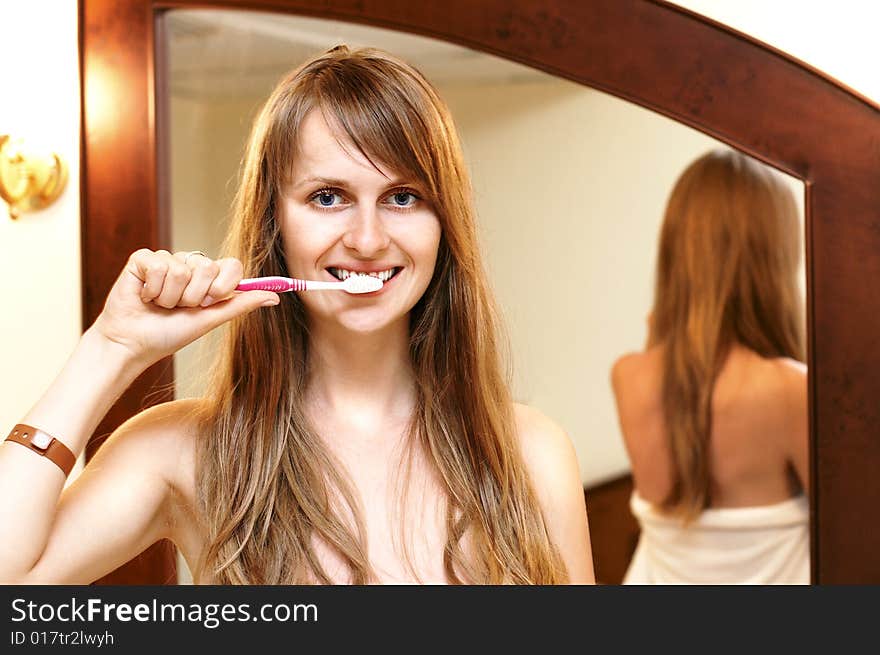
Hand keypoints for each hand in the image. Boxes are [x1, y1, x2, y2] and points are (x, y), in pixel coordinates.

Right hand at [91, 249, 278, 365]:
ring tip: (160, 305)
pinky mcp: (142, 259)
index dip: (224, 285)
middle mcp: (190, 265)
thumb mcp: (210, 320)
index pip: (232, 265)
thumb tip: (275, 296)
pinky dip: (153, 289)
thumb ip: (240, 304)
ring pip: (181, 270)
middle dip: (193, 297)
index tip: (210, 302)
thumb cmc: (169, 334)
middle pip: (208, 268)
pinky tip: (145, 296)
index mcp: (209, 279)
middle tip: (179, 308)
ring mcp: (167, 260)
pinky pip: (159, 266)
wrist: (133, 343)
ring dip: (170, 297)